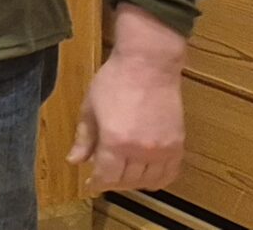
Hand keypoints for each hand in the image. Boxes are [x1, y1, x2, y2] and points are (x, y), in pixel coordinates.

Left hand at [68, 5, 188, 190]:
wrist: (148, 66)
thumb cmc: (113, 82)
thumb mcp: (90, 108)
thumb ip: (84, 138)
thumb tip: (74, 161)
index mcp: (115, 142)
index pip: (106, 176)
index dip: (97, 184)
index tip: (90, 185)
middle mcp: (141, 151)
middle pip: (127, 181)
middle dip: (113, 183)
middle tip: (104, 178)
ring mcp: (163, 150)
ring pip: (149, 181)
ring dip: (134, 183)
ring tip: (123, 176)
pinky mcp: (178, 145)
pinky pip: (170, 173)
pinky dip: (158, 179)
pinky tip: (147, 175)